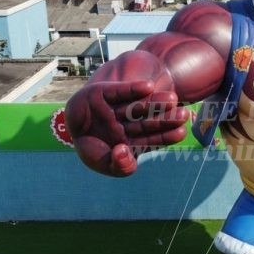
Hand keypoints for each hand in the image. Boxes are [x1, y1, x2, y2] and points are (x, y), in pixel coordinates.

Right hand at [65, 78, 188, 176]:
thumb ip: (120, 165)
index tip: (181, 132)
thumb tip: (124, 152)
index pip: (152, 139)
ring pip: (138, 106)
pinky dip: (133, 89)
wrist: (69, 128)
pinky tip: (149, 87)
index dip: (166, 136)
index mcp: (133, 139)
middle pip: (149, 121)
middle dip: (165, 118)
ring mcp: (116, 108)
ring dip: (155, 102)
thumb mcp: (105, 164)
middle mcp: (128, 123)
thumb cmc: (92, 149)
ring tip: (172, 98)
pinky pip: (120, 92)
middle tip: (184, 114)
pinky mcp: (103, 93)